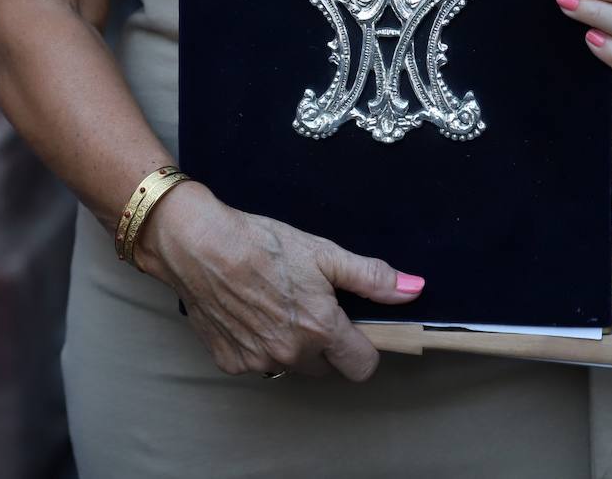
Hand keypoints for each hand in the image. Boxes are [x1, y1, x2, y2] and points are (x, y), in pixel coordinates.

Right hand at [135, 182, 424, 380]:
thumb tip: (414, 289)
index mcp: (321, 330)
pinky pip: (258, 362)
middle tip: (310, 304)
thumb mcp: (324, 254)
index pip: (364, 366)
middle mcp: (292, 355)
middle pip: (327, 366)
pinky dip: (259, 344)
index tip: (352, 323)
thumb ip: (371, 278)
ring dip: (293, 345)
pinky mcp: (230, 362)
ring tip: (277, 303)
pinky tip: (250, 311)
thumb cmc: (262, 244)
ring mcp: (258, 361)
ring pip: (292, 365)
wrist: (198, 245)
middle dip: (326, 342)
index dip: (363, 345)